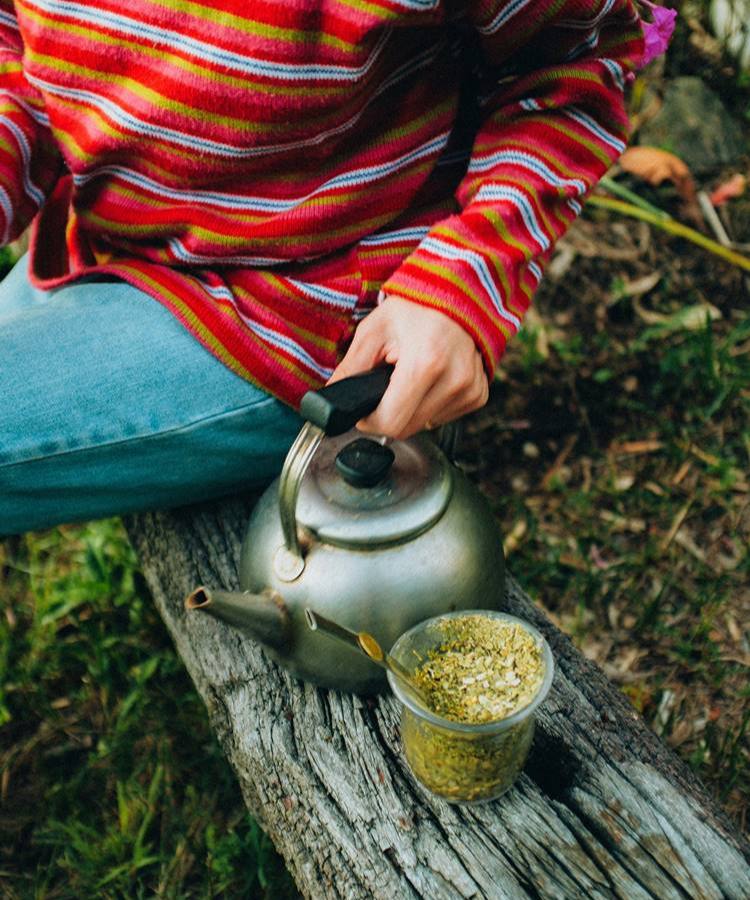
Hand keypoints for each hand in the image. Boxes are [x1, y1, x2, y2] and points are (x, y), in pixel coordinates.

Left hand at [329, 296, 488, 438]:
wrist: (458, 293)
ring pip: (425, 425)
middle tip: (386, 386)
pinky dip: (431, 405)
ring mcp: (469, 389)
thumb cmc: (415, 307)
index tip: (365, 410)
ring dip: (411, 409)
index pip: (391, 423)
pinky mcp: (478, 395)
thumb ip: (351, 368)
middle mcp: (454, 380)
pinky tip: (431, 379)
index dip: (370, 421)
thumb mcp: (375, 329)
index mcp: (425, 363)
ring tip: (411, 375)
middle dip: (389, 414)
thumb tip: (333, 398)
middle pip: (407, 428)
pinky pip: (444, 418)